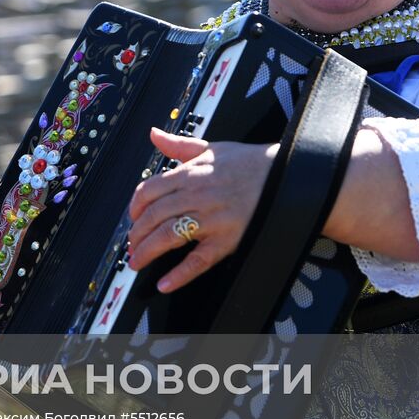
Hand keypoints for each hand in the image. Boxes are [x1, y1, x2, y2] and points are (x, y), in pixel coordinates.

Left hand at [125, 127, 276, 292]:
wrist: (286, 176)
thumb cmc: (249, 164)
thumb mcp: (211, 149)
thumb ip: (179, 146)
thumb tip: (155, 134)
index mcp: (189, 174)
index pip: (148, 191)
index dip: (134, 208)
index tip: (132, 218)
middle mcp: (196, 196)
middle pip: (153, 217)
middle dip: (136, 234)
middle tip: (131, 246)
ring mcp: (211, 219)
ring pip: (168, 236)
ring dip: (147, 252)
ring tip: (137, 262)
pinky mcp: (226, 240)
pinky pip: (198, 261)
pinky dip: (179, 274)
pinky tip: (165, 283)